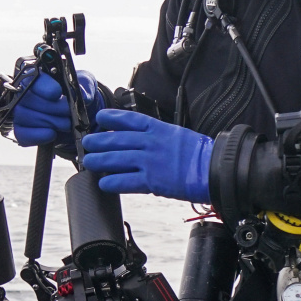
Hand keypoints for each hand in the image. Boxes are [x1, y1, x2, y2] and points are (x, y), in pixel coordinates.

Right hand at [13, 68, 101, 148]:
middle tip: (69, 112)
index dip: (44, 86)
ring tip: (66, 124)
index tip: (57, 93)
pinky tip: (52, 134)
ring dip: (50, 122)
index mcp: (37, 75)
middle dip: (53, 108)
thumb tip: (84, 97)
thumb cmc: (76, 94)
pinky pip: (22, 134)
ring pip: (25, 116)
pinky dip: (38, 136)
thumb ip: (85, 86)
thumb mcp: (85, 84)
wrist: (77, 114)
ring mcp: (20, 111)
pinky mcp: (21, 130)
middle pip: (28, 99)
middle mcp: (23, 91)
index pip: (32, 78)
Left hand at [81, 109, 211, 202]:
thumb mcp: (178, 135)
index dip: (112, 118)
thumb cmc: (200, 154)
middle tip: (87, 143)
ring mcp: (150, 161)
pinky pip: (126, 181)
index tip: (101, 118)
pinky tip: (104, 183)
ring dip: (100, 160)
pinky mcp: (152, 180)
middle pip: (117, 139)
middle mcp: (151, 143)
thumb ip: (159, 135)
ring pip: (116, 159)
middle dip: (99, 141)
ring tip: (90, 162)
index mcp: (159, 129)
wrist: (213, 170)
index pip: (130, 120)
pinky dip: (112, 182)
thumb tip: (143, 139)